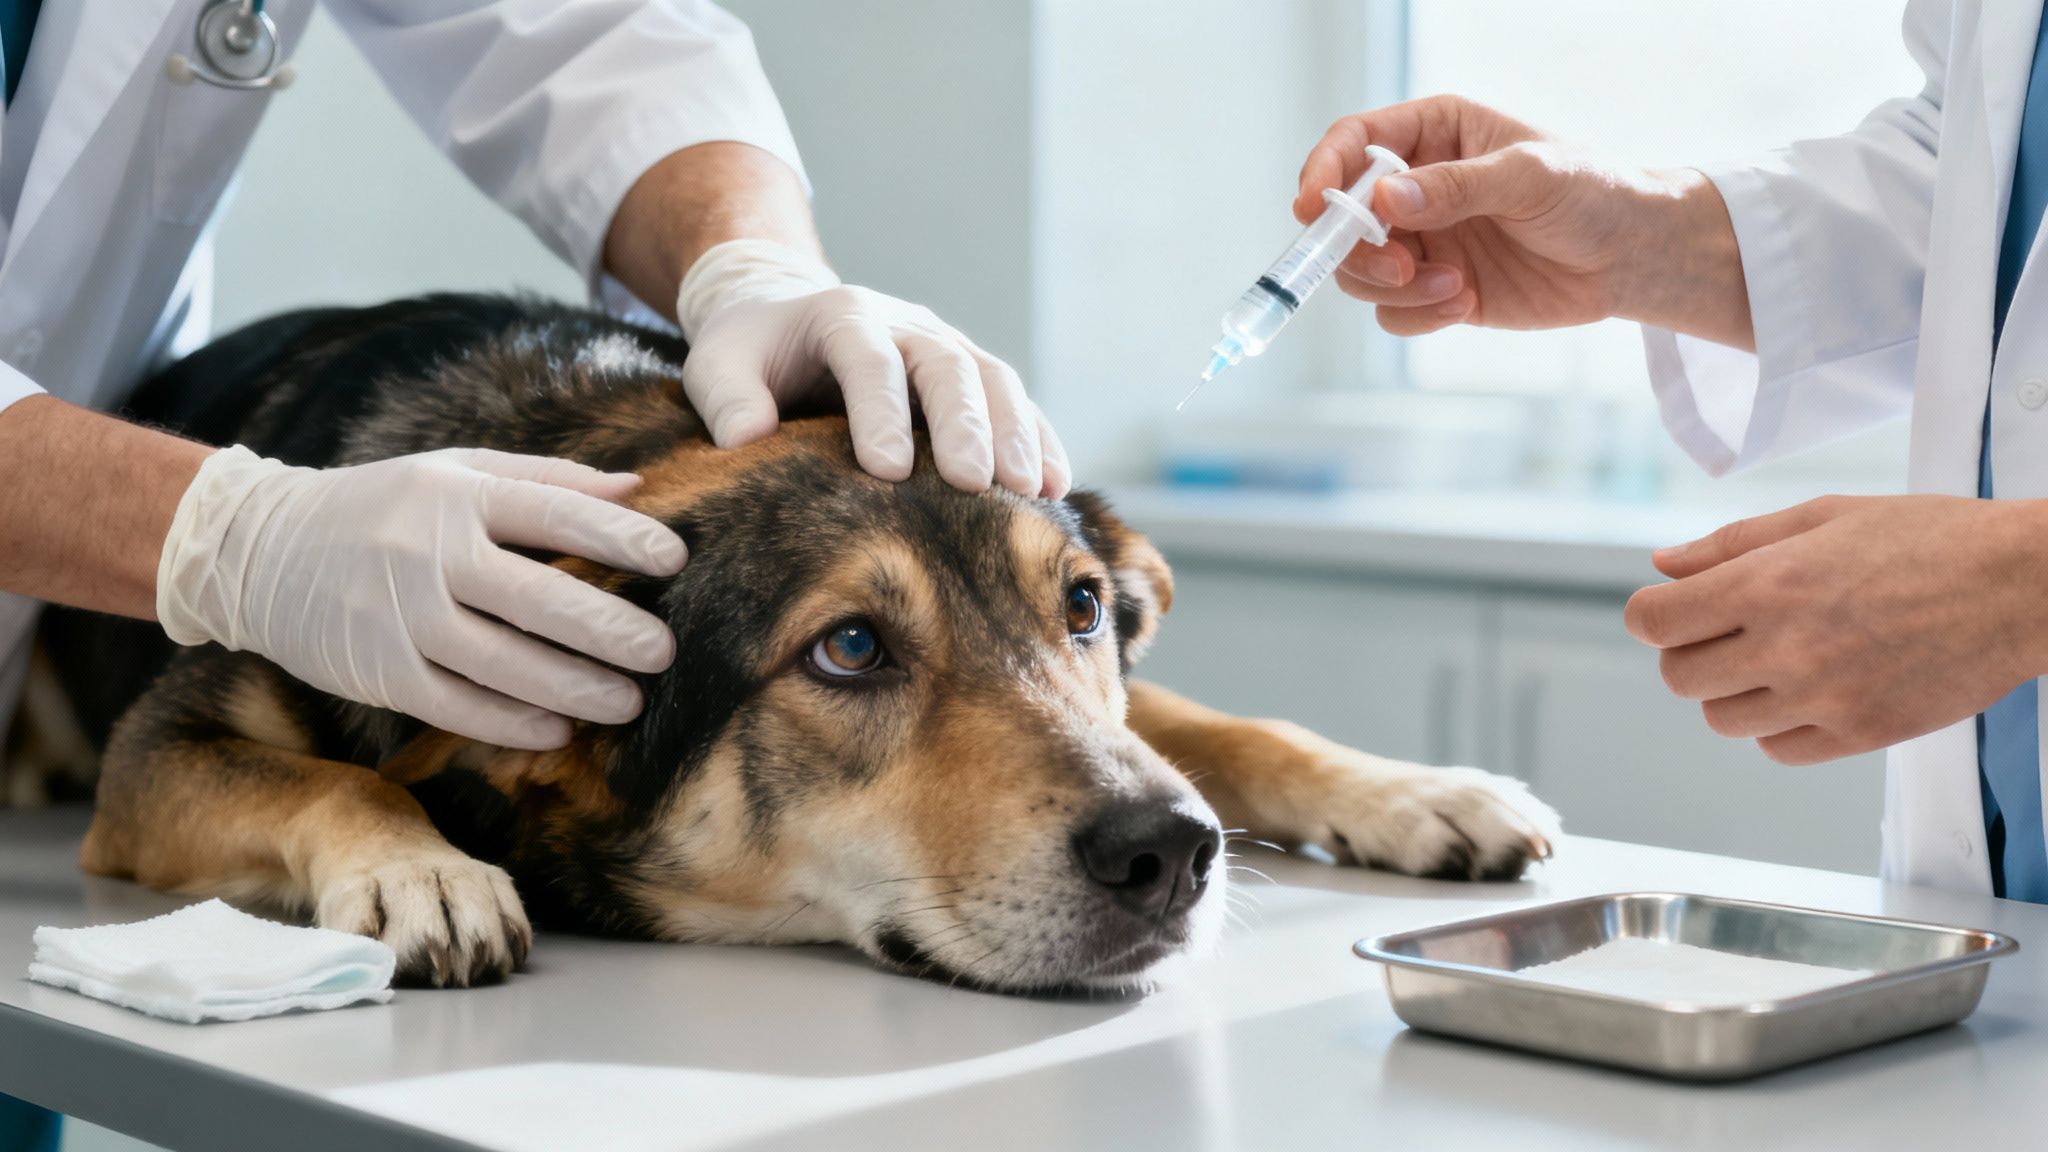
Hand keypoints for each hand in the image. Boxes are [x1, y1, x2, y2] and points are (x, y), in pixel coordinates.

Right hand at [157, 446, 687, 749]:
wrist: (258, 550)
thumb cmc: (384, 505)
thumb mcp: (456, 471)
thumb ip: (547, 479)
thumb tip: (637, 486)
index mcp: (460, 496)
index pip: (555, 513)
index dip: (619, 536)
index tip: (675, 559)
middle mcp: (433, 555)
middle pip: (537, 597)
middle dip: (608, 629)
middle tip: (663, 651)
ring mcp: (404, 618)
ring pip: (503, 662)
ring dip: (573, 688)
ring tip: (628, 703)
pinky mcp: (381, 672)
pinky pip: (457, 705)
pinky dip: (511, 723)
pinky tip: (558, 731)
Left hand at [675, 240, 1069, 498]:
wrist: (788, 319)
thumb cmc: (752, 354)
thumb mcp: (718, 364)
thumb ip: (725, 398)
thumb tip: (746, 438)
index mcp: (843, 317)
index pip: (869, 359)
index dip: (880, 412)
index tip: (886, 472)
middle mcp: (907, 326)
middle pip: (948, 367)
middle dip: (967, 426)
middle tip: (978, 485)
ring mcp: (947, 348)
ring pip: (995, 381)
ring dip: (1017, 435)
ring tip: (1033, 492)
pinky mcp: (972, 377)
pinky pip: (1017, 404)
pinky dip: (1040, 441)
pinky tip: (1057, 487)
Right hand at [1294, 95, 1751, 348]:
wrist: (1631, 257)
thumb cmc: (1590, 193)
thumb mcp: (1528, 175)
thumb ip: (1455, 187)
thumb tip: (1384, 201)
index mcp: (1433, 134)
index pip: (1353, 143)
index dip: (1323, 172)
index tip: (1313, 209)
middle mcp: (1416, 187)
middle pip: (1341, 220)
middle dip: (1358, 251)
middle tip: (1400, 267)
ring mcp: (1422, 241)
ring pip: (1359, 272)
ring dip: (1394, 289)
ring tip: (1452, 290)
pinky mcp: (1435, 290)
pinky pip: (1392, 312)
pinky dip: (1417, 315)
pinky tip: (1464, 304)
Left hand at [1624, 496, 2047, 763]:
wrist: (2023, 584)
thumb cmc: (1929, 538)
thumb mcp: (1824, 515)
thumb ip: (1733, 544)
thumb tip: (1664, 566)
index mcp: (1769, 583)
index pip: (1654, 621)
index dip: (1653, 616)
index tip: (1672, 611)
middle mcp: (1787, 645)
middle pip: (1680, 677)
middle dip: (1691, 652)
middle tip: (1731, 631)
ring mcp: (1824, 696)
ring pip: (1723, 720)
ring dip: (1734, 692)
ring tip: (1779, 657)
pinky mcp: (1861, 734)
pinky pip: (1778, 749)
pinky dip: (1779, 725)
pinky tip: (1810, 689)